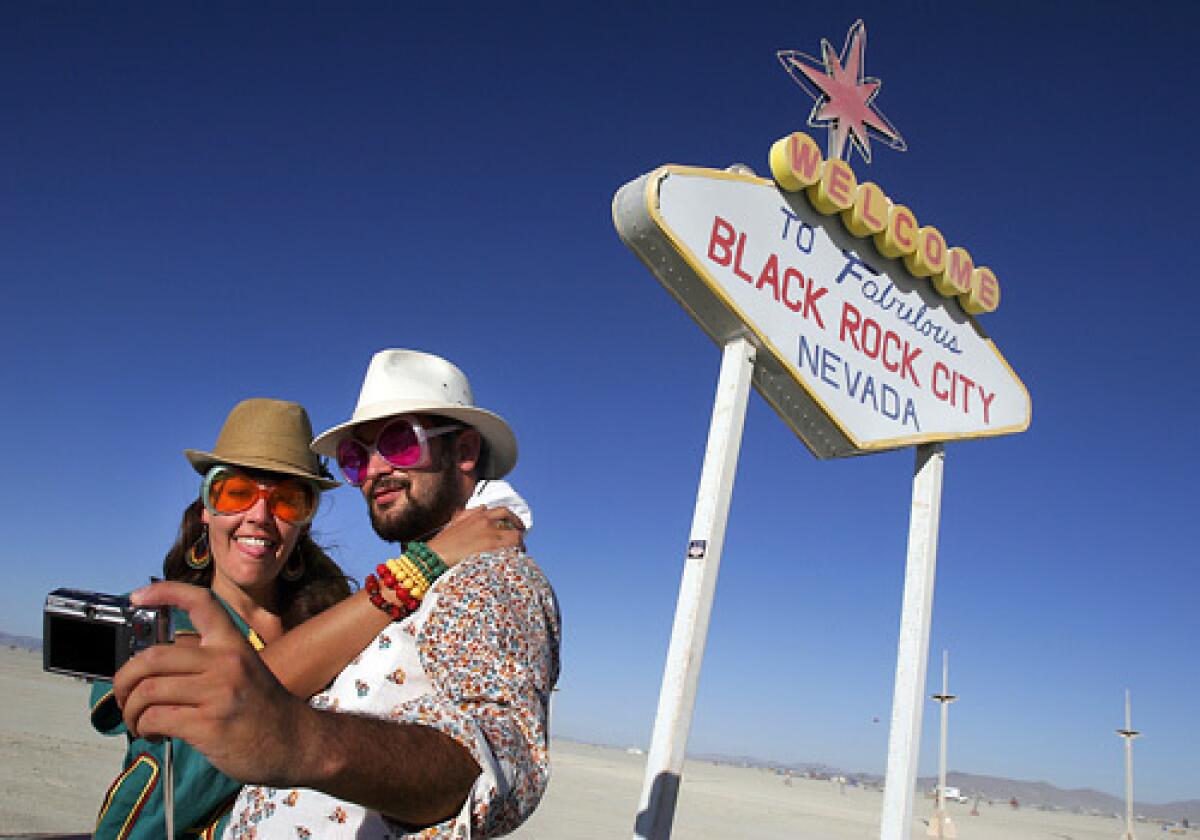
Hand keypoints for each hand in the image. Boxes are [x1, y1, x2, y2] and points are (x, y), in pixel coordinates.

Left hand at [113, 581, 309, 785]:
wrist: (296, 741)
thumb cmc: (264, 709)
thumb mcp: (244, 670)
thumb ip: (207, 663)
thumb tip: (155, 670)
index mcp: (233, 644)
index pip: (199, 602)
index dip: (164, 593)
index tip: (137, 597)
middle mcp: (226, 663)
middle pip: (153, 658)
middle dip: (125, 680)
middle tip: (123, 695)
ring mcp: (218, 694)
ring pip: (148, 691)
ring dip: (131, 710)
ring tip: (138, 721)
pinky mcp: (209, 725)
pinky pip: (156, 719)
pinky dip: (144, 728)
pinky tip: (153, 734)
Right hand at [425, 505, 524, 565]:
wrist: (434, 557)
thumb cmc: (442, 544)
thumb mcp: (456, 522)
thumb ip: (469, 513)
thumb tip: (483, 508)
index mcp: (479, 516)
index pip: (504, 512)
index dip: (515, 519)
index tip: (519, 527)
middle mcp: (488, 523)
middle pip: (514, 528)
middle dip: (519, 536)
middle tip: (520, 545)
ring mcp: (491, 537)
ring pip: (516, 540)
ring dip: (518, 548)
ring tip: (517, 557)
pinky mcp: (491, 551)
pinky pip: (510, 553)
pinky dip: (514, 557)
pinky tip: (511, 563)